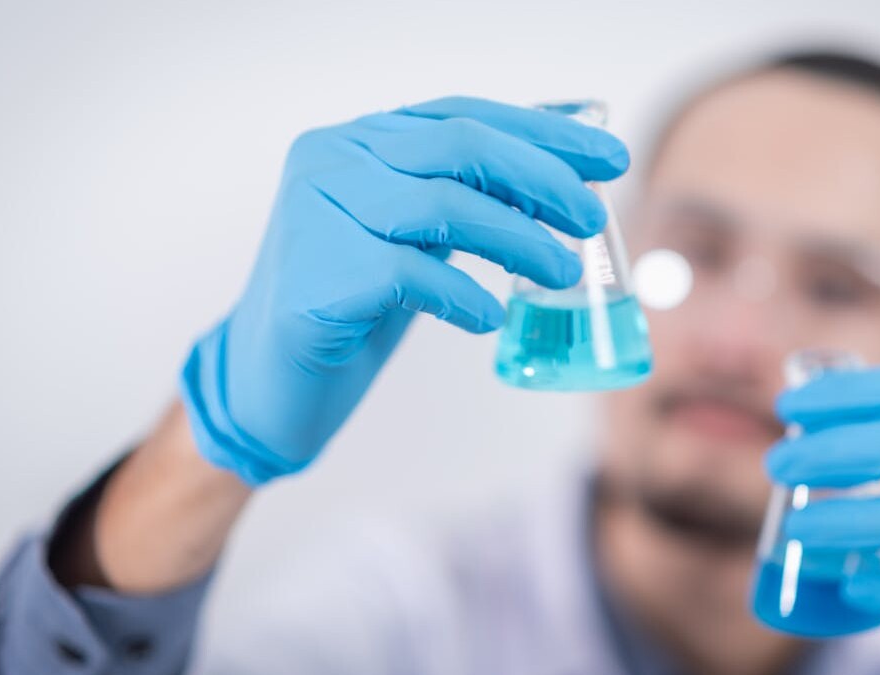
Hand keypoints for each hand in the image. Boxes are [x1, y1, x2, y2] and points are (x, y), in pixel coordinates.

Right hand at [180, 97, 628, 485]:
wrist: (272, 378)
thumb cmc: (354, 301)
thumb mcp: (415, 234)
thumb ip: (467, 195)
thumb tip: (561, 171)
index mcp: (359, 140)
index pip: (463, 117)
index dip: (541, 133)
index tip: (608, 156)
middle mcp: (332, 159)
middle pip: (459, 149)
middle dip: (541, 179)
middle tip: (592, 217)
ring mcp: (315, 213)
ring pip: (441, 206)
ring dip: (518, 239)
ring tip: (562, 273)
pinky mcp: (314, 277)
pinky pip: (409, 275)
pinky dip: (462, 296)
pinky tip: (487, 318)